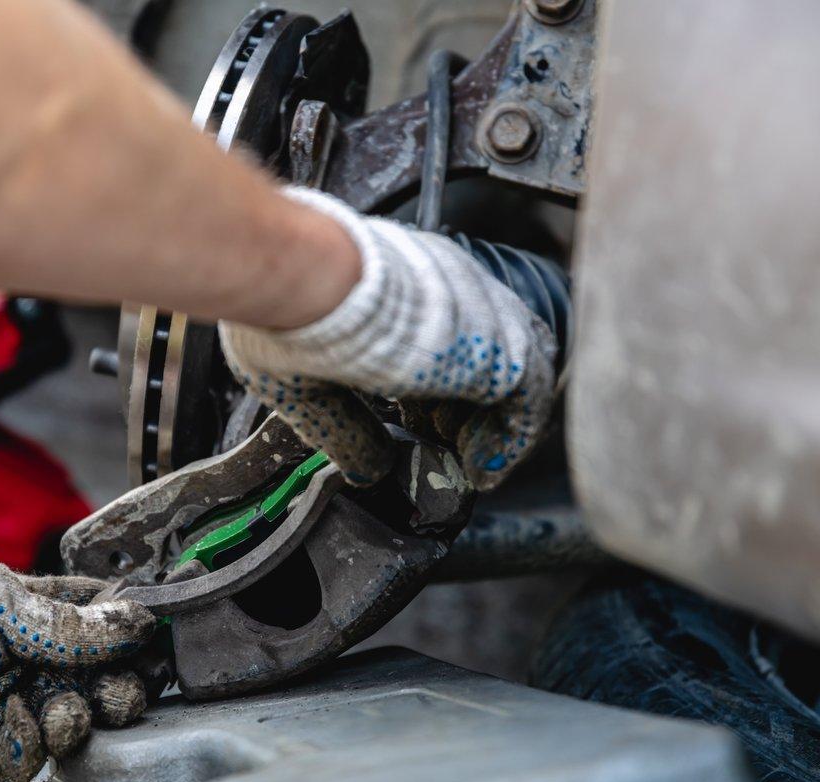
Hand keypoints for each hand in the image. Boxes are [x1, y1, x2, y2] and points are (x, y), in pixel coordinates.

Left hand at [0, 545, 154, 781]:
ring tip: (72, 710)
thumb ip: (70, 625)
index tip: (157, 648)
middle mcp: (16, 668)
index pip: (94, 633)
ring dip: (78, 721)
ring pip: (61, 731)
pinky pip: (17, 764)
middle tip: (127, 692)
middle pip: (89, 690)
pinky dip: (30, 748)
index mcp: (28, 620)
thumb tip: (137, 622)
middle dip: (116, 693)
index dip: (128, 643)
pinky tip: (29, 722)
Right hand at [220, 187, 559, 490]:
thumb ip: (347, 426)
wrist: (314, 282)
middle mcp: (451, 283)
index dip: (434, 384)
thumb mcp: (307, 379)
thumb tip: (368, 469)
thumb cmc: (291, 311)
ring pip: (512, 372)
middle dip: (465, 404)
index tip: (415, 422)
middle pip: (485, 348)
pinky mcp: (502, 347)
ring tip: (463, 461)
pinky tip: (480, 469)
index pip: (443, 329)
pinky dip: (507, 440)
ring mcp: (482, 311)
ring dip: (488, 423)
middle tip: (439, 444)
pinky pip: (527, 399)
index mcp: (403, 275)